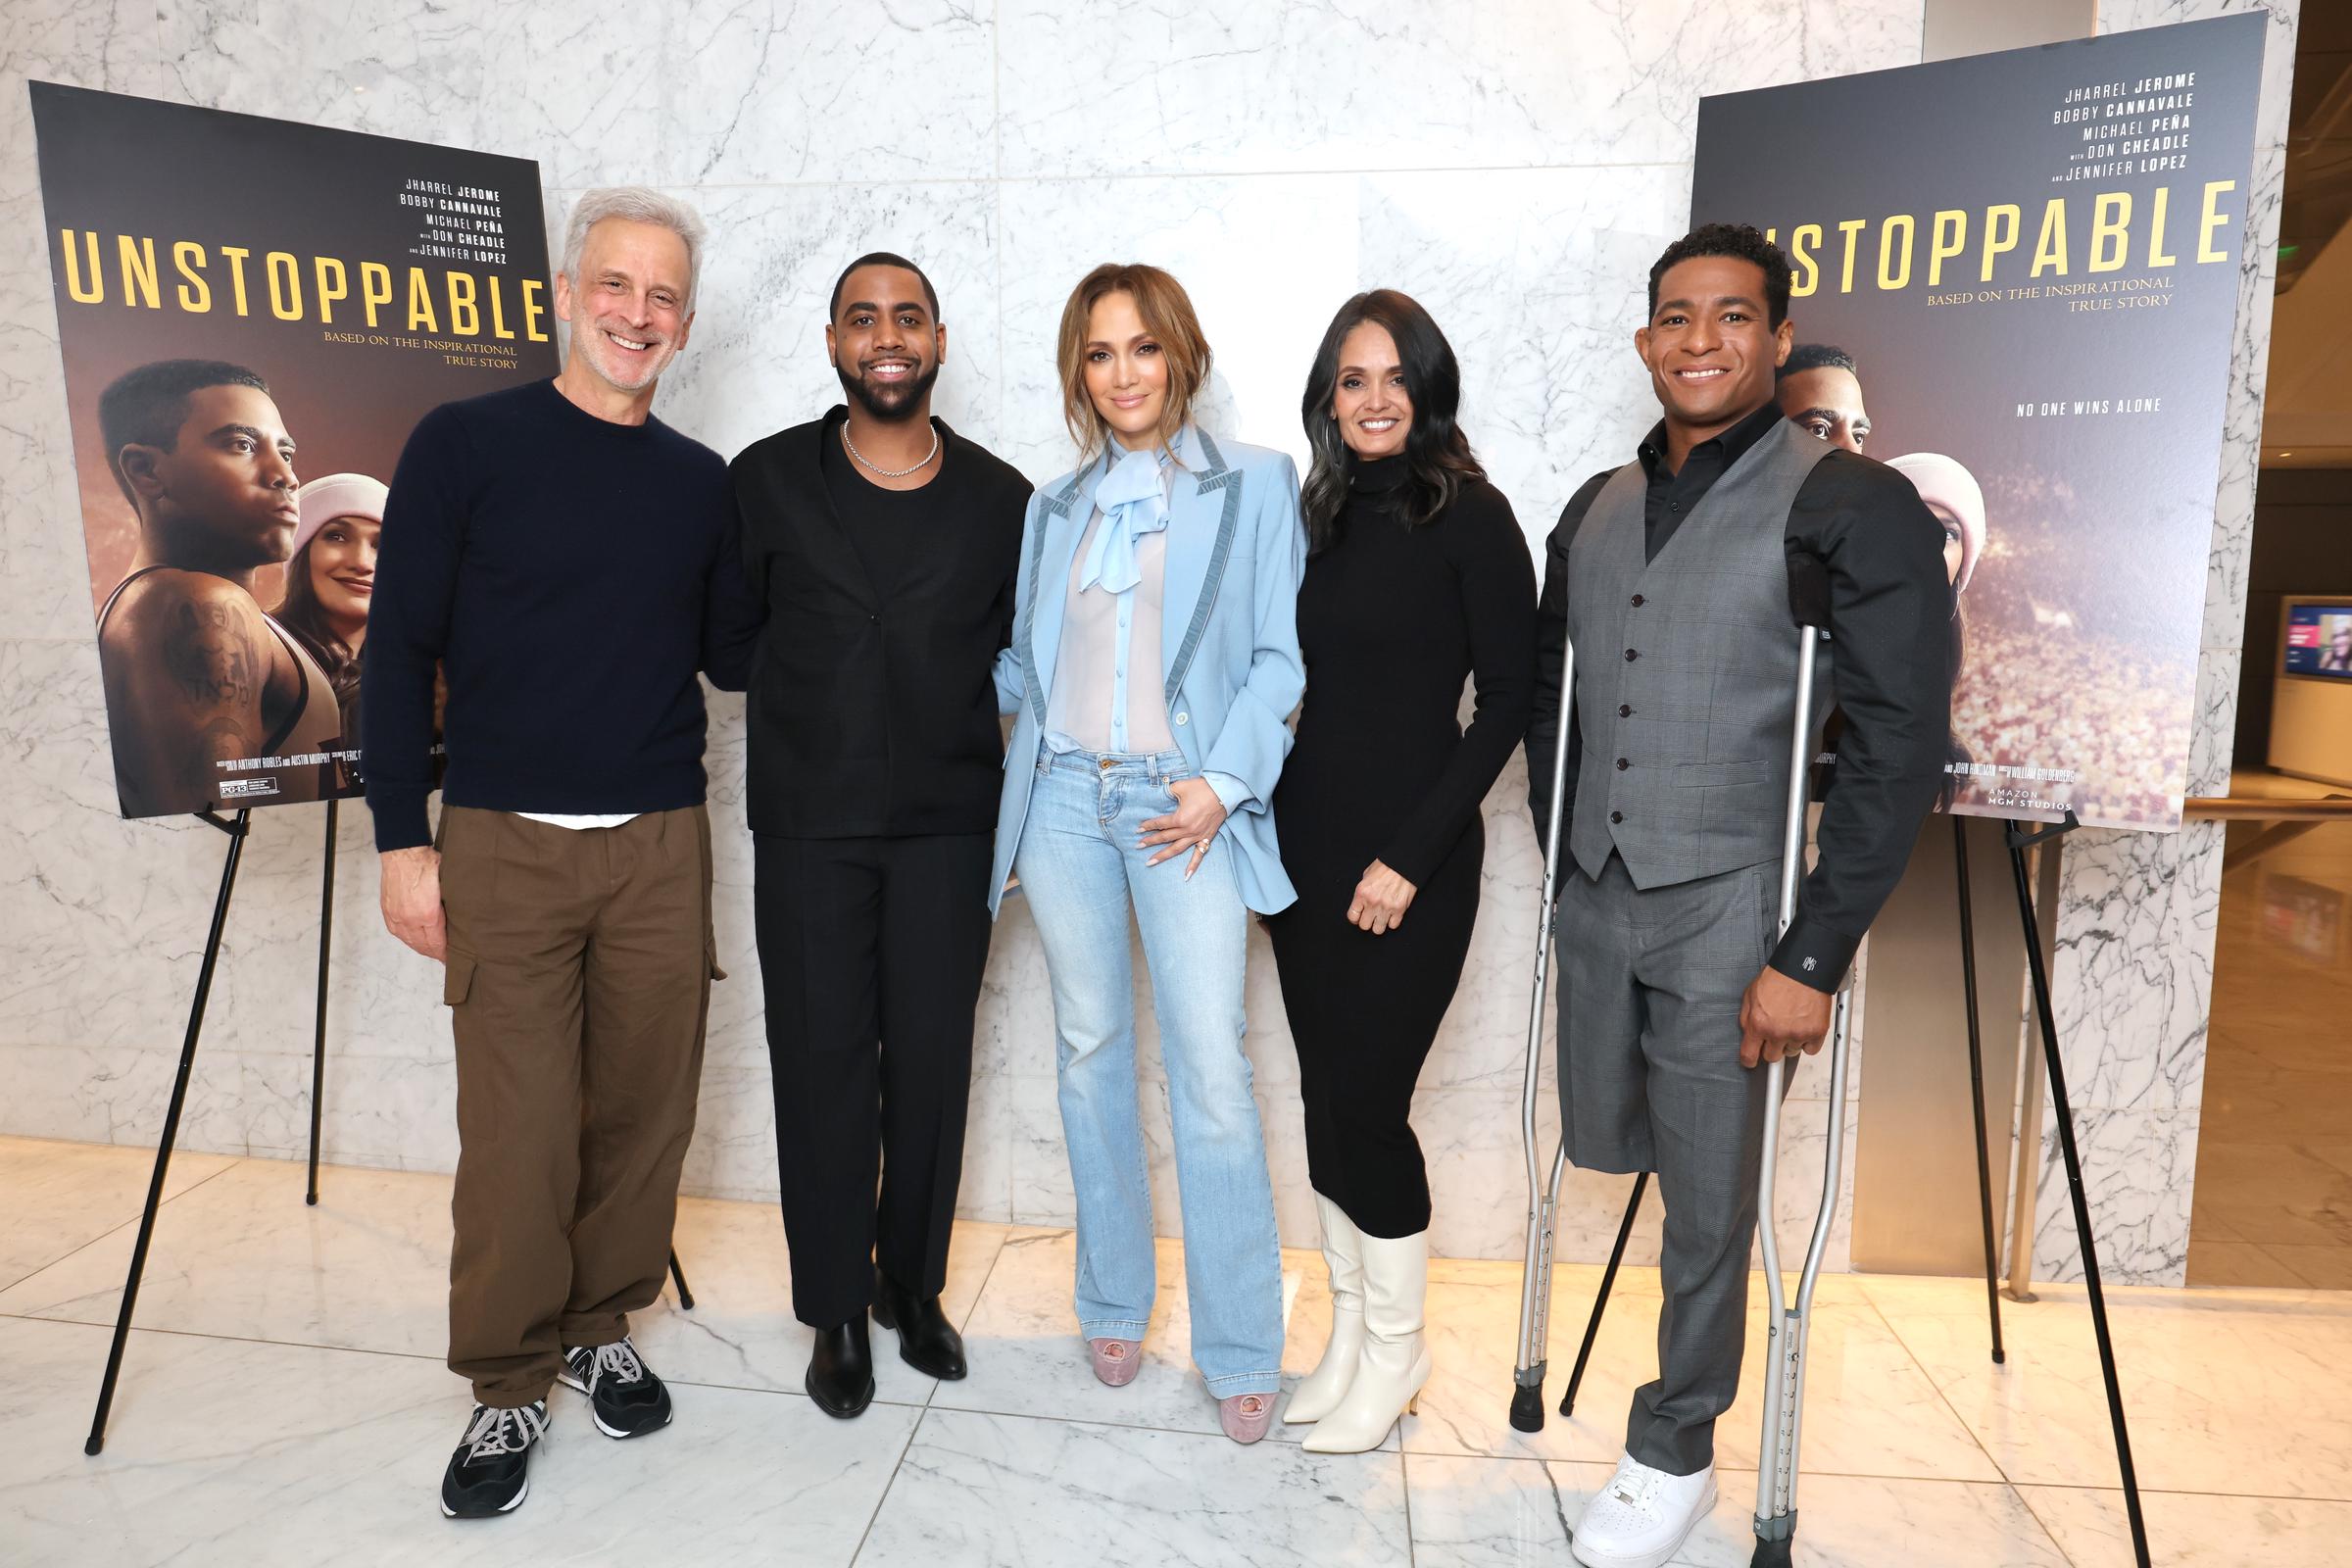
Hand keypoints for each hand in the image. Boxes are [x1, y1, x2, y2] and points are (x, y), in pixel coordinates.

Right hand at [380, 846, 446, 961]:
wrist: (404, 852)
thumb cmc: (427, 864)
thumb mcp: (448, 887)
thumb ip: (450, 907)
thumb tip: (457, 919)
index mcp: (428, 915)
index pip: (437, 944)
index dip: (444, 953)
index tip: (450, 958)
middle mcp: (410, 919)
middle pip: (423, 946)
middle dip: (434, 953)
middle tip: (443, 957)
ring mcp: (397, 916)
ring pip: (409, 941)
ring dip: (421, 947)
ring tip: (431, 950)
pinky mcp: (388, 911)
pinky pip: (398, 933)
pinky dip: (407, 939)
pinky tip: (414, 940)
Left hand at [1138, 776, 1228, 876]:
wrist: (1224, 791)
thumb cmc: (1202, 788)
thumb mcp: (1180, 787)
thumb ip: (1167, 792)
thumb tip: (1161, 795)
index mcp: (1180, 818)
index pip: (1160, 824)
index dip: (1148, 826)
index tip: (1138, 829)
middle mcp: (1187, 830)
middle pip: (1165, 838)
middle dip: (1150, 841)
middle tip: (1138, 846)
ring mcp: (1197, 836)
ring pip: (1176, 849)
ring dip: (1163, 856)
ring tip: (1150, 862)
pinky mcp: (1206, 837)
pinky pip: (1199, 855)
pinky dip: (1193, 866)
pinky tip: (1186, 876)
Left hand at [1347, 860, 1416, 934]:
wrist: (1405, 863)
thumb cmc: (1387, 866)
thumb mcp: (1367, 875)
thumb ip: (1363, 891)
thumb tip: (1361, 903)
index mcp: (1362, 892)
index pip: (1352, 916)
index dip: (1355, 918)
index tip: (1359, 917)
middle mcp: (1372, 902)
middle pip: (1364, 926)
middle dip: (1367, 921)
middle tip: (1371, 916)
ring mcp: (1386, 907)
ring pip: (1378, 930)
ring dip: (1379, 924)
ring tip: (1382, 917)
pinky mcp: (1399, 910)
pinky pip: (1393, 925)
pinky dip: (1392, 921)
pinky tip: (1392, 914)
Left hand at [1738, 964, 1832, 1067]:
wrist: (1803, 968)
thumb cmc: (1778, 978)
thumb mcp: (1750, 996)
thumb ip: (1747, 1019)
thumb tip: (1747, 1035)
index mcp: (1758, 1024)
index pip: (1749, 1056)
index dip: (1749, 1060)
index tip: (1751, 1061)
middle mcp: (1777, 1032)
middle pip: (1772, 1057)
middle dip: (1772, 1047)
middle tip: (1776, 1032)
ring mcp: (1798, 1034)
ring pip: (1792, 1052)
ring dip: (1791, 1041)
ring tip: (1792, 1022)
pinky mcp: (1816, 1032)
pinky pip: (1810, 1049)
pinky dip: (1808, 1041)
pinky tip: (1804, 1026)